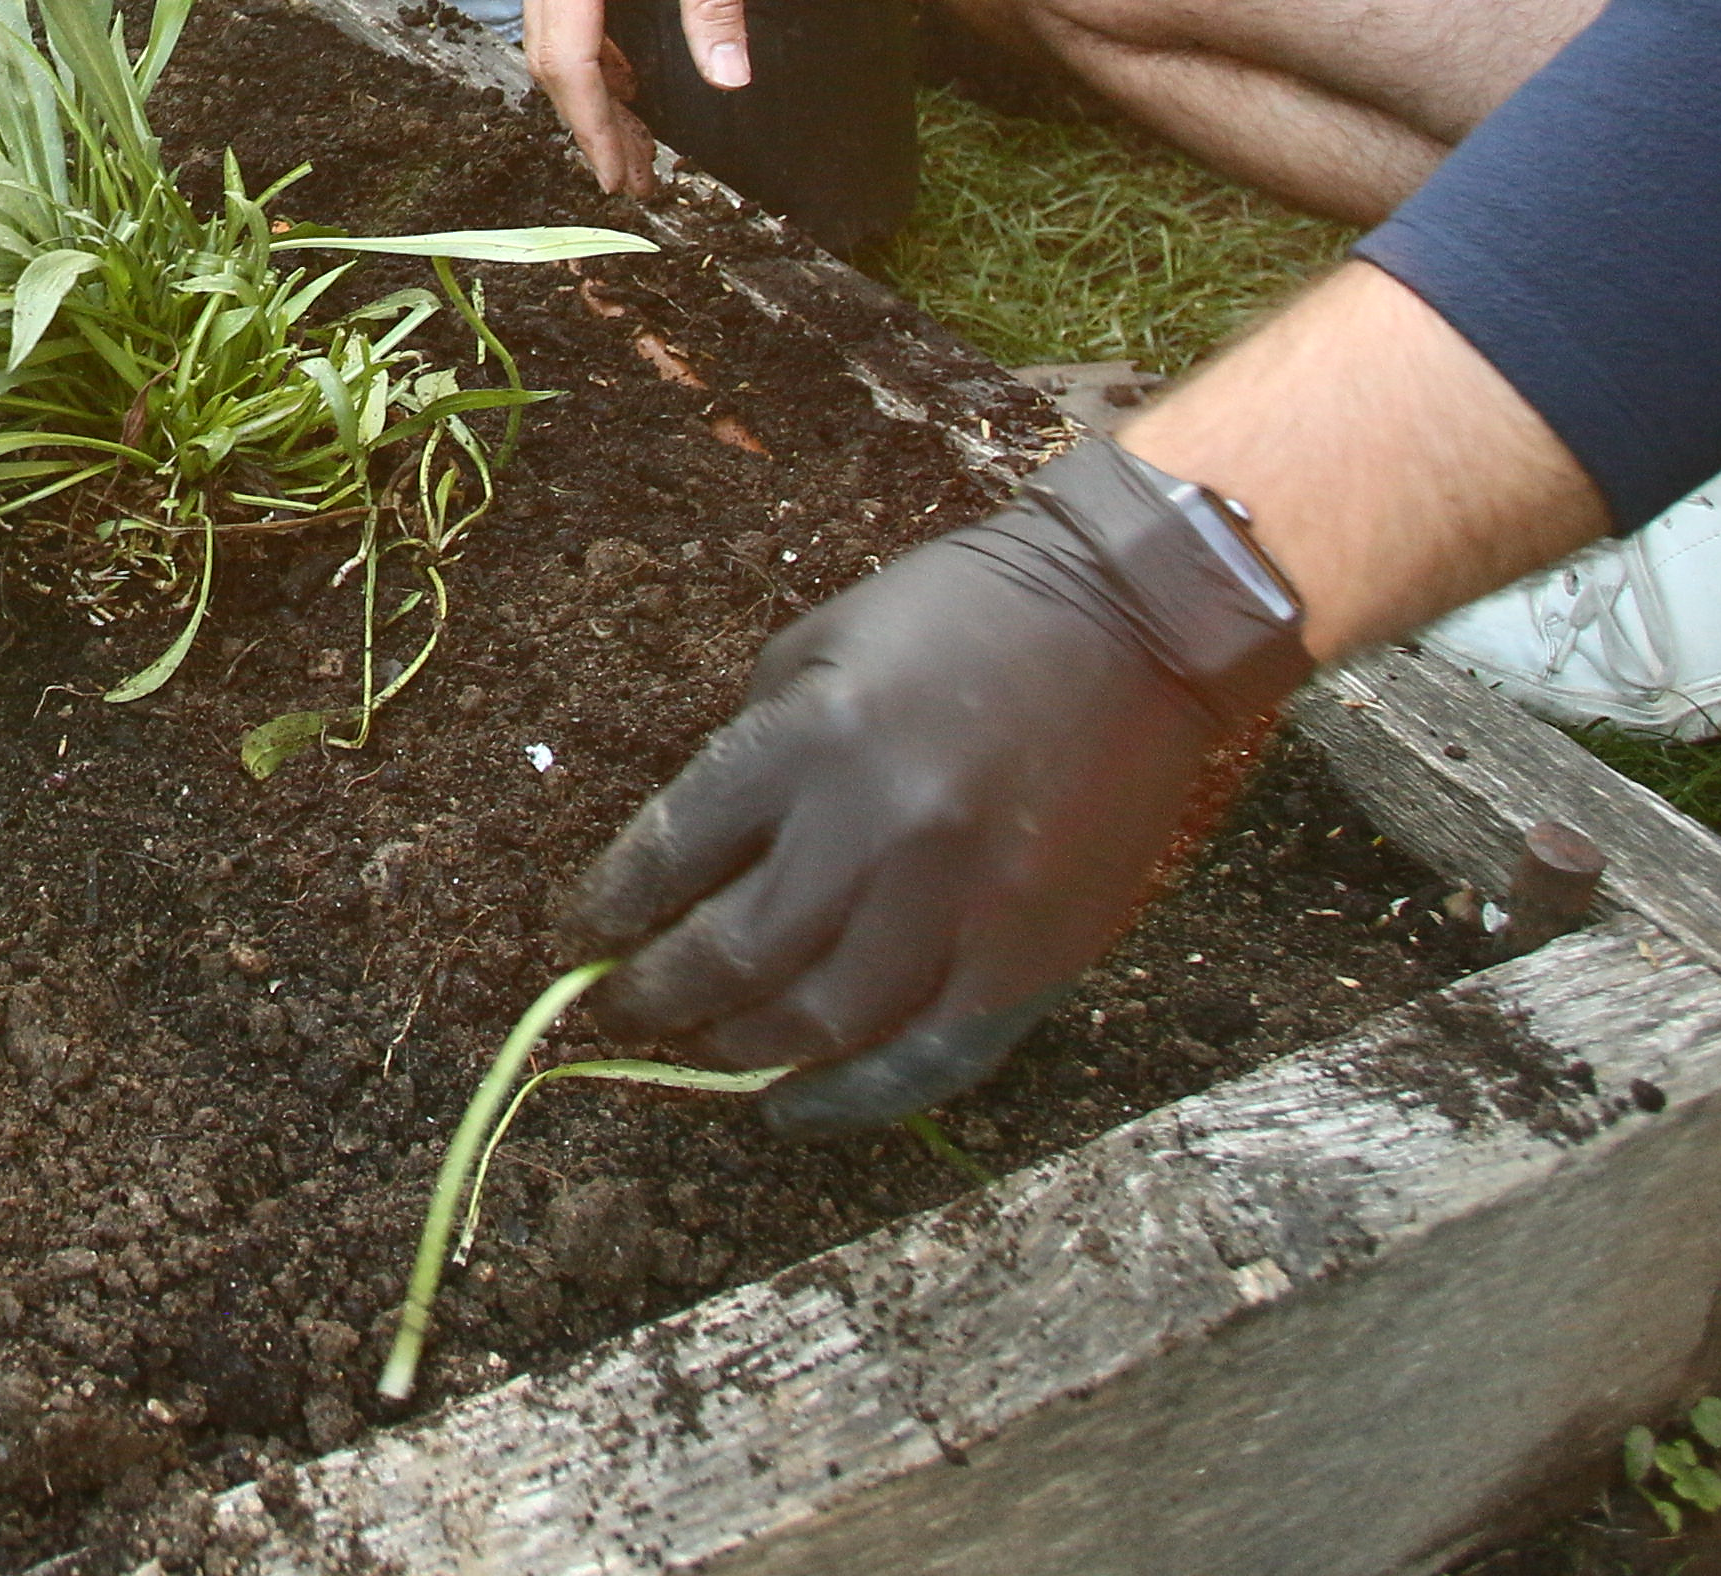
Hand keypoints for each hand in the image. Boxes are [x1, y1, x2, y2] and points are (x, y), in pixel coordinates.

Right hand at [514, 0, 888, 193]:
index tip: (627, 179)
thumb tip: (729, 84)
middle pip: (548, 54)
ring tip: (638, 135)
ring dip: (587, 83)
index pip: (567, 60)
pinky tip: (626, 66)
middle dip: (590, 120)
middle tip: (639, 176)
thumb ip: (714, 1)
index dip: (595, 128)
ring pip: (548, 27)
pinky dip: (586, 42)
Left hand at [575, 440, 1313, 1129]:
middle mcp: (875, 832)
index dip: (613, 907)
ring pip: (821, 1023)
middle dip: (656, 995)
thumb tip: (699, 854)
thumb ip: (758, 745)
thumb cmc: (964, 613)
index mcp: (809, 740)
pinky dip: (851, 1096)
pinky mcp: (1033, 956)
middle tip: (618, 1010)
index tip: (583, 935)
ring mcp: (961, 905)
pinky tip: (790, 1106)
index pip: (674, 851)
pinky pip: (928, 1058)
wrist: (1136, 618)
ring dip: (739, 1048)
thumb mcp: (823, 643)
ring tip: (697, 1049)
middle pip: (734, 955)